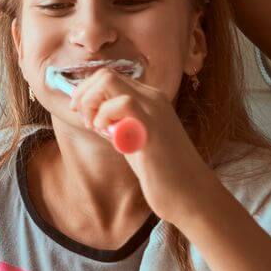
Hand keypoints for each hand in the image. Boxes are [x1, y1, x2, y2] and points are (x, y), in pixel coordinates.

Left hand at [69, 69, 214, 223]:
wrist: (192, 195)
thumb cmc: (162, 172)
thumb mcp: (134, 140)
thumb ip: (118, 124)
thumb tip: (90, 113)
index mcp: (149, 99)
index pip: (109, 77)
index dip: (87, 90)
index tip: (79, 110)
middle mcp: (152, 98)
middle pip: (105, 74)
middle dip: (84, 93)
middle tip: (83, 118)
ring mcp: (154, 110)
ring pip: (109, 80)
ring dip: (91, 102)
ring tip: (95, 127)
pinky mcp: (152, 126)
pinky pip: (122, 103)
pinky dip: (104, 115)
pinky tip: (106, 133)